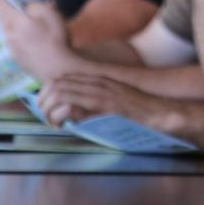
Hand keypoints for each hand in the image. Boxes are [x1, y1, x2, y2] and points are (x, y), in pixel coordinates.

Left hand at [0, 0, 78, 83]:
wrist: (57, 70)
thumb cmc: (55, 39)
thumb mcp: (50, 14)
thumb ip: (35, 6)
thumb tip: (27, 8)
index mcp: (15, 22)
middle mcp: (9, 35)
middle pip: (2, 18)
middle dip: (4, 10)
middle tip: (10, 3)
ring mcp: (12, 49)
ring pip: (8, 31)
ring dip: (12, 24)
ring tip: (25, 22)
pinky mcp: (17, 59)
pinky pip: (14, 42)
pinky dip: (18, 36)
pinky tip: (31, 39)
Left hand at [37, 72, 155, 127]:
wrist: (160, 112)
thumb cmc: (138, 112)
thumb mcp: (111, 102)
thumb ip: (92, 103)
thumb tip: (72, 113)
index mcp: (96, 79)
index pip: (60, 78)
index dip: (46, 92)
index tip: (45, 107)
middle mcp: (95, 81)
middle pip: (55, 83)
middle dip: (43, 101)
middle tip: (45, 117)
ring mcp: (99, 91)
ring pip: (60, 92)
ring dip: (49, 110)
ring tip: (52, 124)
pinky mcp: (103, 105)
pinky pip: (74, 105)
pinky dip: (62, 116)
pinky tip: (63, 126)